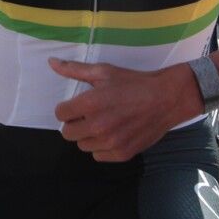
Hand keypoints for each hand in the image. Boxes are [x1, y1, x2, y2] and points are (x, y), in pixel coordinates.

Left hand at [49, 58, 181, 161]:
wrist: (167, 99)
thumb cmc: (134, 83)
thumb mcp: (104, 72)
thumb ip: (75, 69)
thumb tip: (51, 62)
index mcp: (90, 104)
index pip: (60, 114)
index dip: (67, 109)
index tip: (76, 106)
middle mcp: (97, 126)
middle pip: (68, 133)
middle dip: (75, 123)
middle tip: (90, 115)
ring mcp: (110, 142)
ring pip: (83, 145)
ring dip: (89, 136)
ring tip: (104, 123)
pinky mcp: (122, 154)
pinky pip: (99, 155)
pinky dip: (103, 147)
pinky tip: (114, 133)